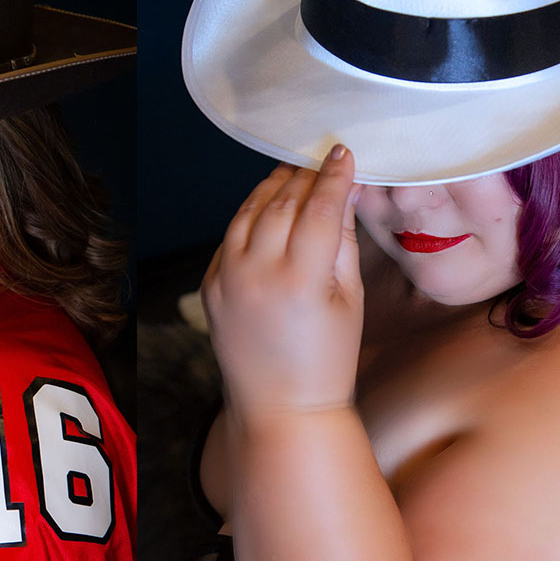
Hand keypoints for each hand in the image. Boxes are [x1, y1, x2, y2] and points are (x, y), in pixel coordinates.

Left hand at [201, 146, 362, 423]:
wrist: (281, 406)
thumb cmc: (327, 358)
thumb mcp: (349, 299)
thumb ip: (343, 241)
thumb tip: (344, 193)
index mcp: (302, 279)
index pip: (320, 207)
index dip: (334, 176)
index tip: (343, 154)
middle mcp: (259, 273)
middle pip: (282, 203)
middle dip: (303, 177)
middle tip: (319, 163)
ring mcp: (227, 279)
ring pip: (248, 212)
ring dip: (271, 189)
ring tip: (291, 177)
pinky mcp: (210, 287)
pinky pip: (229, 237)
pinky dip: (248, 217)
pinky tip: (265, 210)